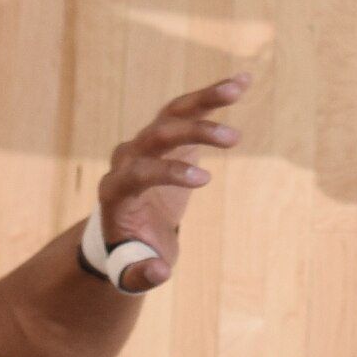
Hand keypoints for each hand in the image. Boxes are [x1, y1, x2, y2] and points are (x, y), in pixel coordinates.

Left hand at [85, 71, 247, 291]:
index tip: (205, 181)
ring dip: (204, 100)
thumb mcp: (133, 269)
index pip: (135, 173)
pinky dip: (212, 96)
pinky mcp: (166, 133)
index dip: (167, 173)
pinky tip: (241, 83)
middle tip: (234, 139)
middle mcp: (126, 159)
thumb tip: (159, 270)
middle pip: (155, 135)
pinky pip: (187, 108)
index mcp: (114, 192)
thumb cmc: (133, 251)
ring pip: (172, 113)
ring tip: (238, 89)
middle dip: (194, 134)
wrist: (128, 227)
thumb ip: (140, 274)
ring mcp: (145, 142)